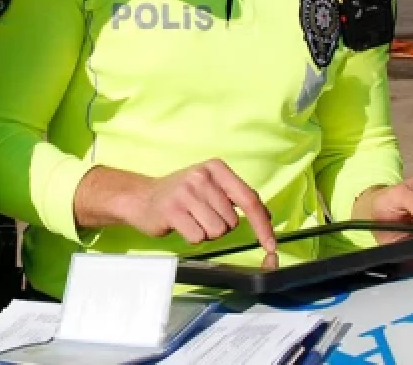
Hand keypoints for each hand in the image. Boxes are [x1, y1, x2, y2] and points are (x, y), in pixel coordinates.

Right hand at [77, 160, 276, 250]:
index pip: (249, 199)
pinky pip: (198, 237)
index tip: (271, 244)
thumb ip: (237, 197)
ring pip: (216, 231)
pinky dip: (192, 237)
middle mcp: (202, 176)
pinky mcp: (172, 210)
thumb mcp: (210, 187)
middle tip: (200, 215)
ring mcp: (186, 192)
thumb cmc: (181, 195)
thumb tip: (267, 216)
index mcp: (216, 168)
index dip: (263, 225)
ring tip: (190, 220)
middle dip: (220, 226)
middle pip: (232, 221)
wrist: (141, 198)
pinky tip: (181, 225)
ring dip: (205, 232)